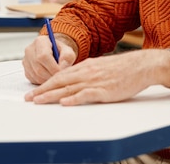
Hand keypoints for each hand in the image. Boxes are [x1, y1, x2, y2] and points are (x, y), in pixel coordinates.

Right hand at [23, 34, 77, 83]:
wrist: (54, 53)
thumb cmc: (61, 51)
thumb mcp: (68, 51)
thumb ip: (67, 57)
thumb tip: (62, 67)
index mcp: (40, 41)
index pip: (44, 56)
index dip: (53, 67)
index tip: (61, 72)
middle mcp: (30, 50)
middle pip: (39, 68)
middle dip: (51, 75)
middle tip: (59, 76)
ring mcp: (26, 61)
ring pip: (36, 75)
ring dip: (47, 79)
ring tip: (55, 76)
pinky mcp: (26, 70)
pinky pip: (34, 79)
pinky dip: (43, 81)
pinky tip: (49, 76)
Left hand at [24, 49, 168, 105]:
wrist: (140, 66)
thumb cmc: (123, 68)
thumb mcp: (101, 67)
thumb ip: (87, 73)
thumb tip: (74, 80)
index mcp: (86, 66)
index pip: (61, 75)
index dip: (46, 83)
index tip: (35, 91)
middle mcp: (87, 72)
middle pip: (60, 81)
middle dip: (42, 90)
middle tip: (29, 98)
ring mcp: (95, 81)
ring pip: (68, 88)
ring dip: (51, 95)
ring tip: (39, 101)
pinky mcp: (104, 90)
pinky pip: (86, 94)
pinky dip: (74, 99)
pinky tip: (64, 102)